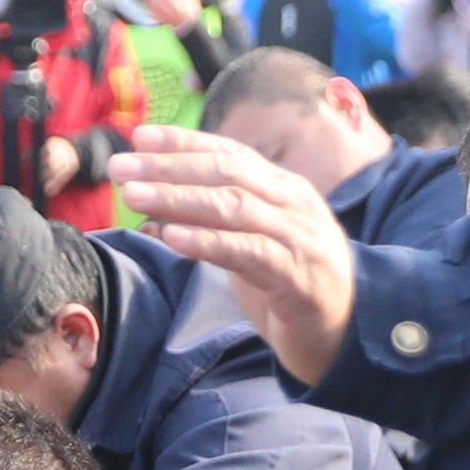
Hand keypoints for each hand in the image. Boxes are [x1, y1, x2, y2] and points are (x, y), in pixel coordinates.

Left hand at [109, 130, 356, 380]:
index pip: (229, 154)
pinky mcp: (296, 277)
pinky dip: (206, 242)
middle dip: (169, 167)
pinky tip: (172, 237)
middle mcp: (293, 204)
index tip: (138, 136)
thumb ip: (215, 224)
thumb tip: (157, 212)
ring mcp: (297, 238)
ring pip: (232, 207)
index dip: (183, 142)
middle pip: (226, 173)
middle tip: (122, 167)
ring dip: (179, 199)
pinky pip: (246, 252)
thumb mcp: (253, 244)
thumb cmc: (292, 286)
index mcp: (283, 189)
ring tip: (135, 196)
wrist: (348, 333)